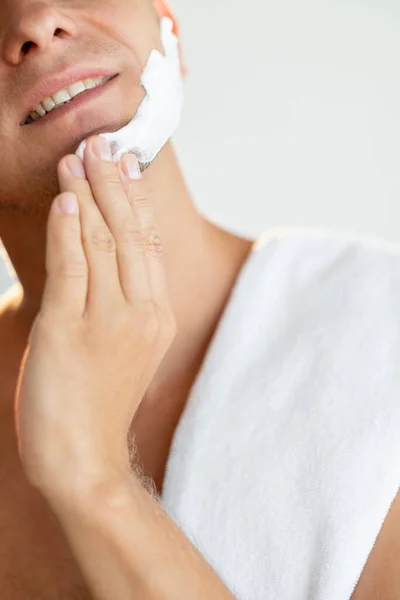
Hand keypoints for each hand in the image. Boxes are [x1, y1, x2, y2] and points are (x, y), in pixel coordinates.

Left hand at [14, 136, 176, 500]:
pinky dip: (69, 231)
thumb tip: (111, 255)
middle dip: (115, 183)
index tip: (125, 163)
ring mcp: (109, 321)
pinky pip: (72, 269)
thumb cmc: (100, 400)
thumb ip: (124, 300)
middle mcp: (142, 312)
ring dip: (89, 195)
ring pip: (102, 243)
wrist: (85, 458)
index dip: (135, 199)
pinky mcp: (71, 331)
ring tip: (79, 158)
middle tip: (103, 143)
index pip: (147, 243)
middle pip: (130, 234)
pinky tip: (67, 201)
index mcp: (157, 314)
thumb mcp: (126, 346)